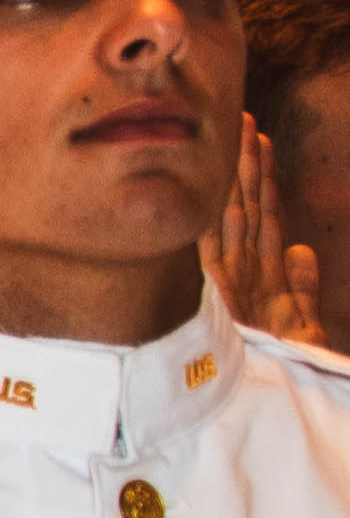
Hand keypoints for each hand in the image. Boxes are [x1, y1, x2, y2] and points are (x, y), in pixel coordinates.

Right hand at [205, 117, 328, 347]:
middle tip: (241, 119)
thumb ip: (302, 287)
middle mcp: (242, 269)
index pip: (263, 216)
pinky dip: (216, 211)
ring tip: (237, 133)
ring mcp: (228, 275)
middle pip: (245, 205)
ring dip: (235, 174)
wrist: (258, 398)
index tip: (261, 142)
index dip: (264, 179)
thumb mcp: (301, 323)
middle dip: (244, 163)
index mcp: (261, 275)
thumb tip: (302, 249)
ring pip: (233, 212)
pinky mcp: (216, 286)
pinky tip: (216, 182)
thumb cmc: (273, 368)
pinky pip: (217, 239)